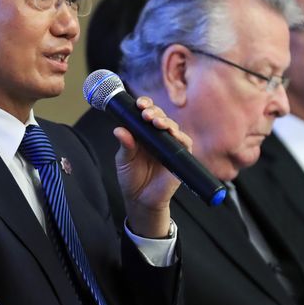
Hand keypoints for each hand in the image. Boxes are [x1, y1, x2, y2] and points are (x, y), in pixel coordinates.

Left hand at [114, 96, 192, 237]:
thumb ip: (124, 145)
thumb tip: (119, 129)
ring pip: (173, 127)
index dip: (145, 106)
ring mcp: (169, 146)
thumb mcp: (124, 160)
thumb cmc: (131, 179)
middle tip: (145, 113)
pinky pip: (184, 143)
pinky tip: (172, 132)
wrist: (140, 200)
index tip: (139, 104)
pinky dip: (180, 136)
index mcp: (143, 134)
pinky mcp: (180, 157)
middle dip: (154, 111)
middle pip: (161, 117)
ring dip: (166, 122)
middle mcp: (157, 137)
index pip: (147, 114)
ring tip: (156, 122)